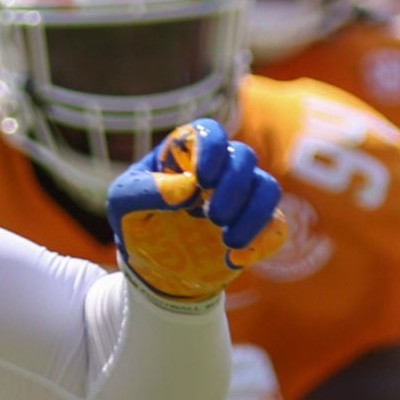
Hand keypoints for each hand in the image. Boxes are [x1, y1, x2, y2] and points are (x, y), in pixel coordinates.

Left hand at [106, 120, 287, 305]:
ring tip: (227, 240)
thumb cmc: (136, 224)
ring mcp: (240, 198)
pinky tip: (234, 259)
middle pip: (244, 156)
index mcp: (185, 154)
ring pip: (268, 187)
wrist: (152, 268)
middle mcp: (218, 170)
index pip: (208, 131)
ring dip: (253, 213)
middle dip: (233, 187)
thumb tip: (186, 187)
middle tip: (212, 216)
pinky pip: (277, 226)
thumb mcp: (123, 204)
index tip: (202, 179)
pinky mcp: (254, 228)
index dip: (212, 148)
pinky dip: (262, 242)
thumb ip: (145, 190)